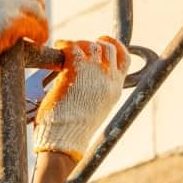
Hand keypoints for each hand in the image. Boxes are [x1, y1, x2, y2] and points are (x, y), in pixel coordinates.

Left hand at [33, 36, 128, 161]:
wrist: (64, 140)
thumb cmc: (71, 132)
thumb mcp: (93, 112)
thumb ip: (94, 95)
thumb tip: (84, 87)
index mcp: (115, 90)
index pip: (124, 59)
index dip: (115, 47)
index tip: (105, 42)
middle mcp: (108, 80)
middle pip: (108, 49)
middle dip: (95, 44)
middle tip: (80, 46)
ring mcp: (93, 74)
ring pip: (91, 46)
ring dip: (79, 44)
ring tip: (67, 48)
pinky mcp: (76, 71)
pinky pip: (73, 47)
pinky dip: (65, 44)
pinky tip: (58, 47)